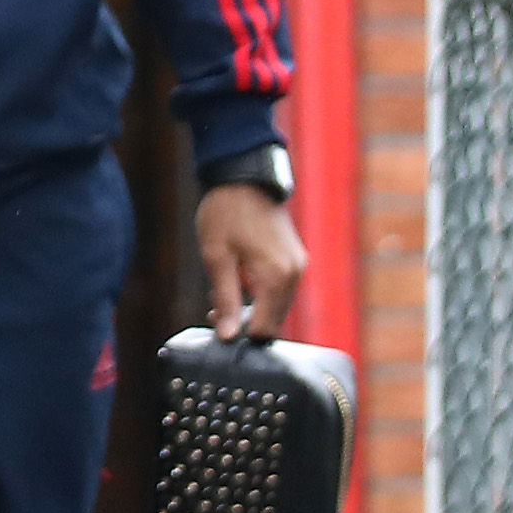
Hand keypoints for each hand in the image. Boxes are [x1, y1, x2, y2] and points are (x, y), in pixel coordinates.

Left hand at [194, 181, 308, 339]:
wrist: (245, 176)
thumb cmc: (226, 213)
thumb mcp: (217, 257)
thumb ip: (226, 299)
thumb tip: (228, 336)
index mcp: (276, 276)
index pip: (263, 329)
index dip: (238, 332)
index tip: (215, 319)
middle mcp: (294, 274)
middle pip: (273, 322)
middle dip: (244, 322)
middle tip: (214, 307)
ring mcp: (298, 266)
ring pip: (276, 307)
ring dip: (252, 308)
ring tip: (222, 291)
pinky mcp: (295, 259)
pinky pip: (280, 290)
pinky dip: (261, 293)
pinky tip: (238, 280)